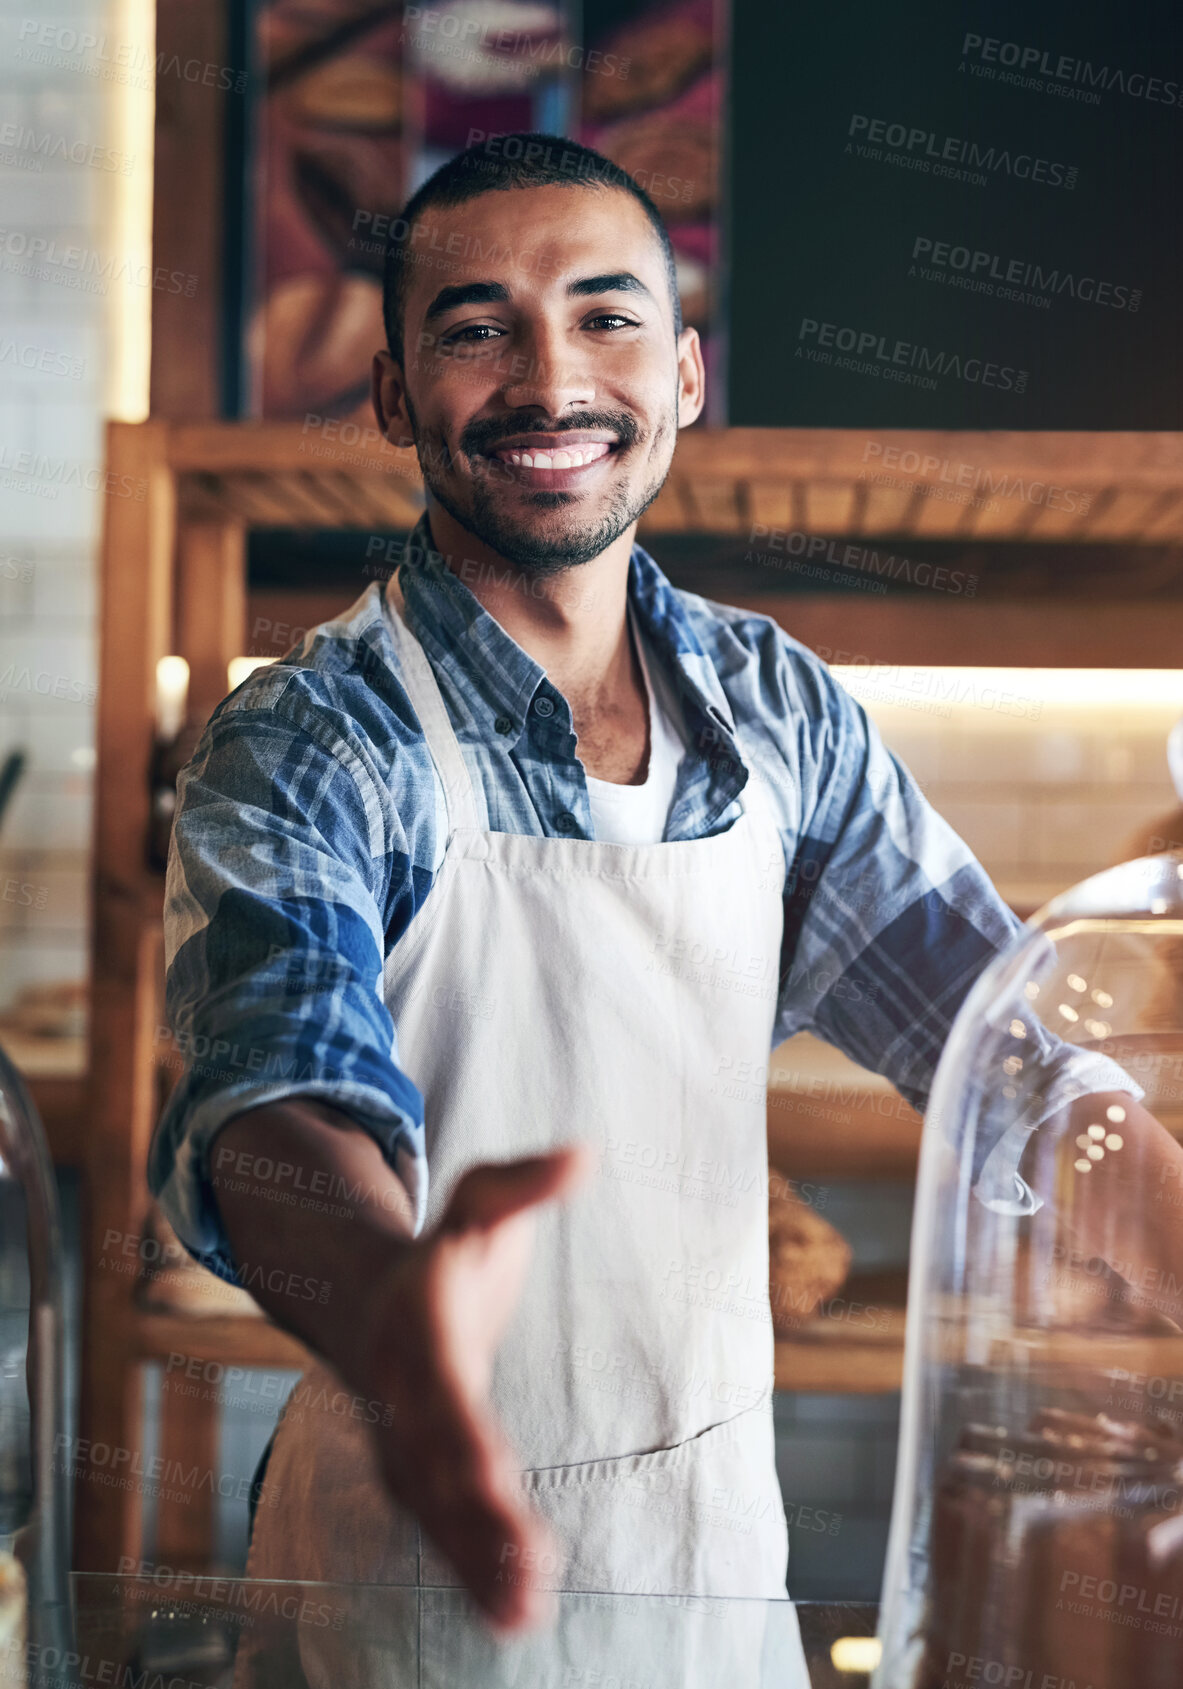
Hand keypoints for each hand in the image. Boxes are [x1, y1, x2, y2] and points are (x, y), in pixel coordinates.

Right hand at [349, 1145, 590, 1633]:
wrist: (371, 1293)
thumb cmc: (447, 1245)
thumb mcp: (481, 1197)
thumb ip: (526, 1183)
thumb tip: (583, 1155)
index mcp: (418, 1323)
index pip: (442, 1385)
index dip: (463, 1435)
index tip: (494, 1479)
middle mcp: (402, 1389)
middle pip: (437, 1462)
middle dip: (476, 1520)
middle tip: (526, 1572)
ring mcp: (403, 1436)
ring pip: (434, 1509)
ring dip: (474, 1563)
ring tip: (522, 1616)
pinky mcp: (417, 1470)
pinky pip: (439, 1526)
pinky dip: (469, 1572)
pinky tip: (512, 1617)